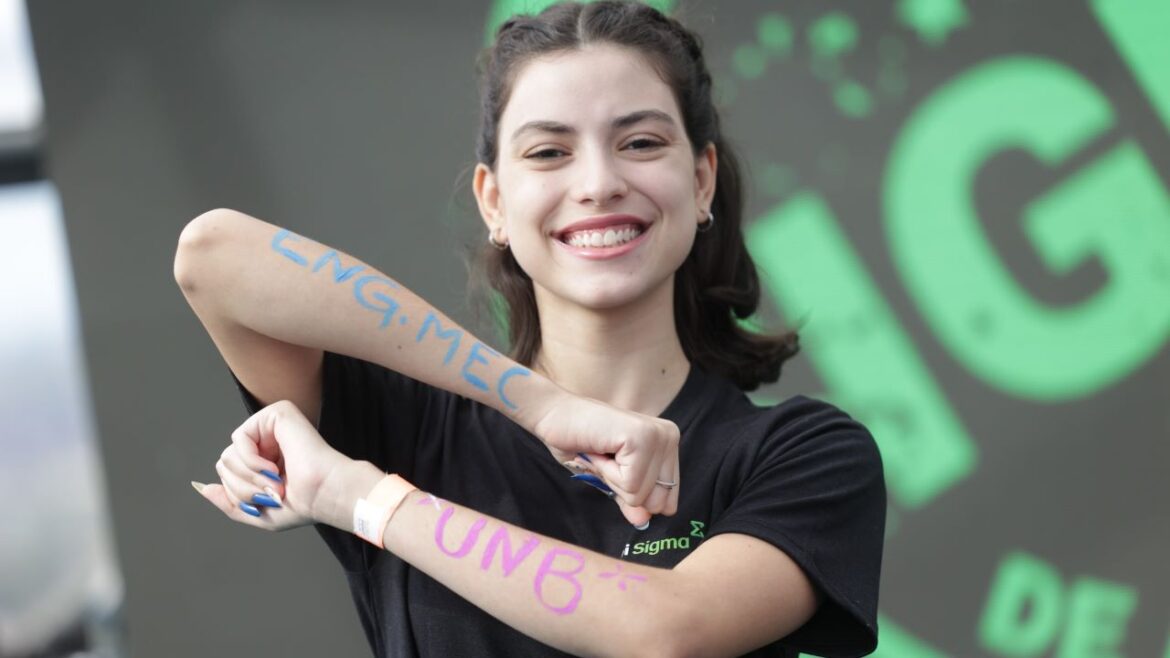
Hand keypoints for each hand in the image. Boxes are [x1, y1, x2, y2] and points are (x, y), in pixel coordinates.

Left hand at [193, 400, 352, 530]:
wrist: (324, 494)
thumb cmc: (303, 504)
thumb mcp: (258, 511)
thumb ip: (228, 501)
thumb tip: (200, 487)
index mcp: (265, 459)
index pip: (227, 472)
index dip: (238, 492)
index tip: (266, 501)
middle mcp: (267, 439)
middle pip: (224, 463)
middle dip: (241, 486)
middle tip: (270, 493)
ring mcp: (271, 425)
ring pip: (228, 454)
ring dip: (248, 477)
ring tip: (273, 482)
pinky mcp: (277, 414)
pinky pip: (240, 438)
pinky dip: (251, 460)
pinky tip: (273, 468)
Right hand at [532, 394, 680, 527]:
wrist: (554, 414)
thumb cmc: (579, 442)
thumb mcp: (610, 478)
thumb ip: (630, 499)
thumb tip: (643, 522)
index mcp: (668, 444)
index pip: (667, 499)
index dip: (634, 494)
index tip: (615, 467)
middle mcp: (669, 437)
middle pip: (656, 500)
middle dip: (623, 488)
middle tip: (606, 460)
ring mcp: (658, 436)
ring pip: (641, 495)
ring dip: (611, 479)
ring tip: (601, 453)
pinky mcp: (641, 438)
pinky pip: (630, 484)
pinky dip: (606, 473)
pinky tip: (599, 451)